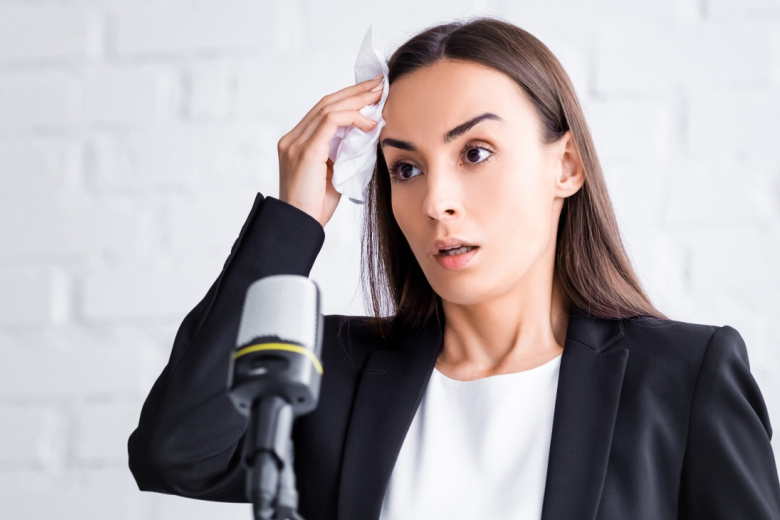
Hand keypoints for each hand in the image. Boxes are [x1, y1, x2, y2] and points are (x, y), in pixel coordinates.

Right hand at [277, 75, 383, 227]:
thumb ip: (344, 153)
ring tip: (379, 95)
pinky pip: (331, 122)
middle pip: (326, 103)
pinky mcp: (305, 151)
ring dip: (357, 100)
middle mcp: (292, 138)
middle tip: (379, 83)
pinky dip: (353, 118)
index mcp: (297, 142)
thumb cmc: (316, 206)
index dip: (348, 98)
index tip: (371, 93)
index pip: (324, 110)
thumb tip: (367, 135)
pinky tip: (370, 124)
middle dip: (355, 92)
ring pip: (329, 107)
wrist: (300, 227)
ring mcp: (295, 142)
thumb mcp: (334, 173)